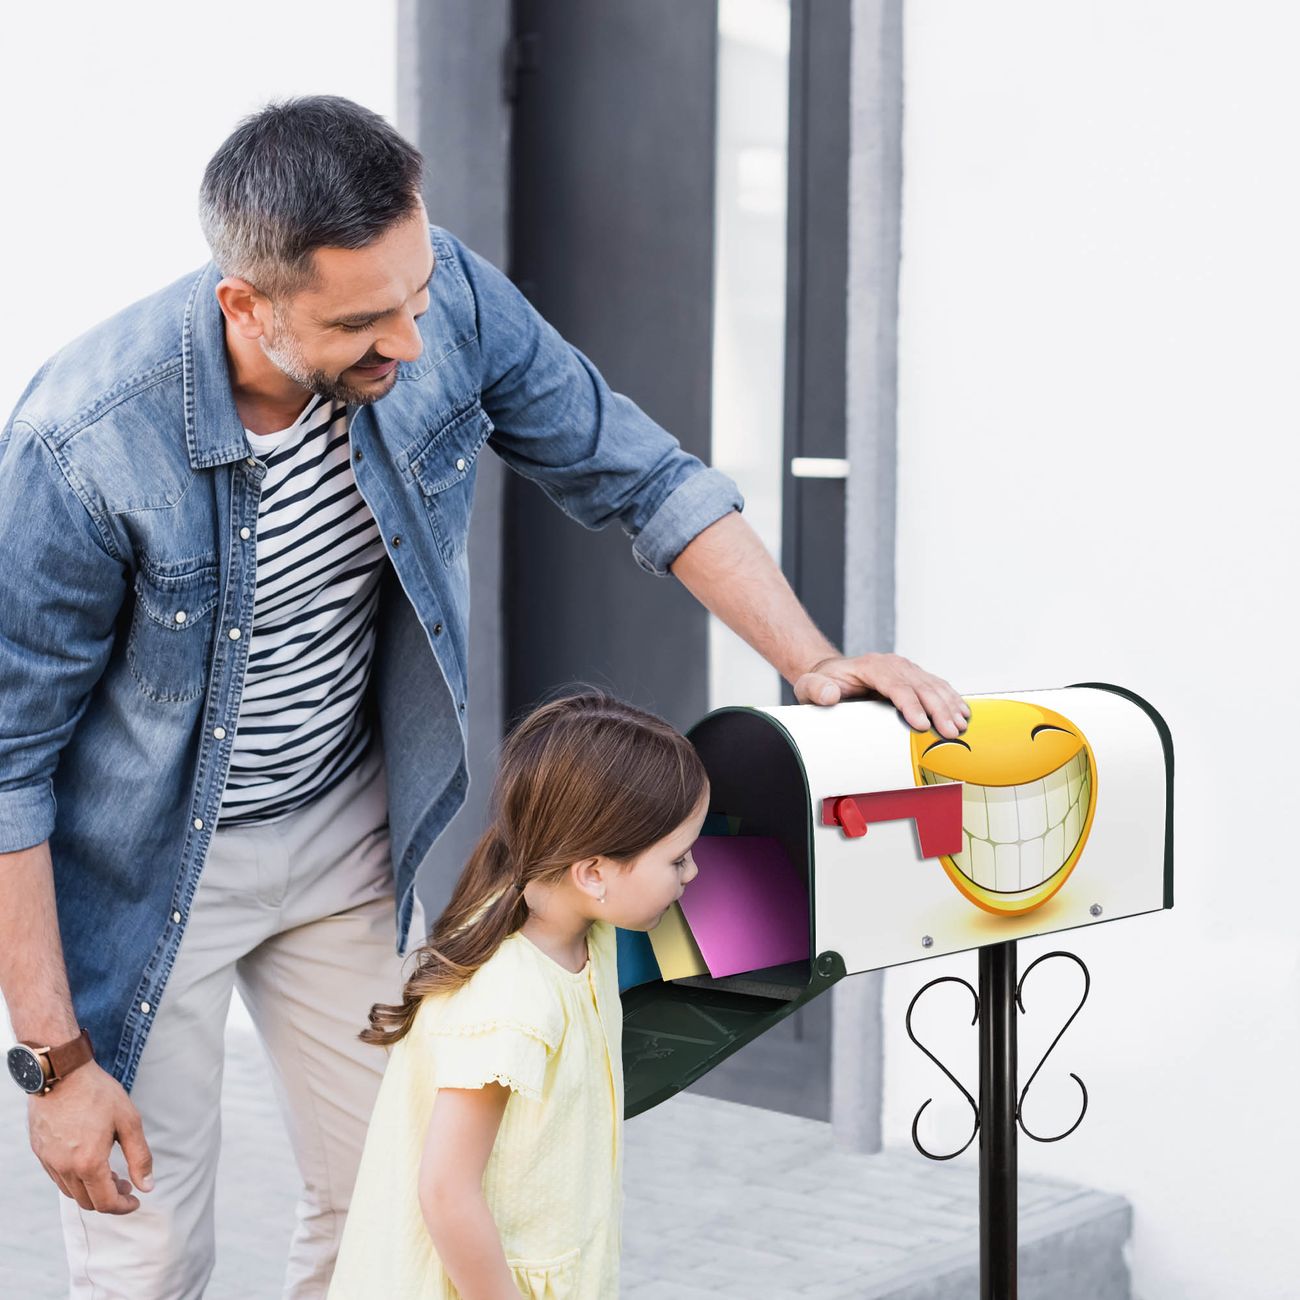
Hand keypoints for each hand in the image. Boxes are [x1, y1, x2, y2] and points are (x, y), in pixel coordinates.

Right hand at [28, 1060, 153, 1213]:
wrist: (62, 1074)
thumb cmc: (98, 1094)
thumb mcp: (129, 1121)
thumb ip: (139, 1157)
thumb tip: (147, 1186)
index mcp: (89, 1163)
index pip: (106, 1202)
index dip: (123, 1207)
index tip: (135, 1200)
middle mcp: (65, 1168)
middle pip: (87, 1202)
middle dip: (110, 1199)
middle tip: (125, 1184)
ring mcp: (50, 1162)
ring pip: (71, 1192)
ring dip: (92, 1190)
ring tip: (110, 1173)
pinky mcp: (40, 1153)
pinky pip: (58, 1178)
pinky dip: (76, 1179)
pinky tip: (88, 1162)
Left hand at [793, 652, 969, 737]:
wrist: (831, 674)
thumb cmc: (822, 684)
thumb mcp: (810, 687)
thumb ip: (817, 690)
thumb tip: (829, 694)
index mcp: (870, 666)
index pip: (895, 684)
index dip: (911, 704)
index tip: (922, 724)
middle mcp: (892, 664)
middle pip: (920, 685)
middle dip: (938, 709)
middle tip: (950, 732)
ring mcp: (905, 669)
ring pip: (933, 685)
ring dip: (949, 705)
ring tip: (960, 726)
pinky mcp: (913, 677)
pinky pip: (937, 686)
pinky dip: (951, 699)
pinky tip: (963, 713)